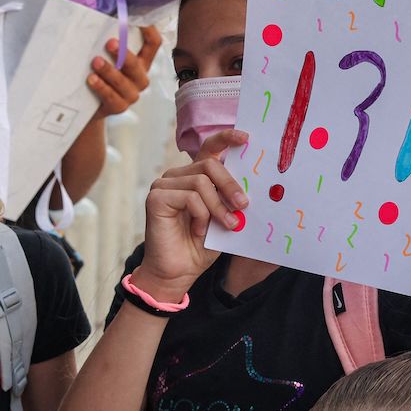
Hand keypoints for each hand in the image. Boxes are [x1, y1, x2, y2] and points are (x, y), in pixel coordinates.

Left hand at [88, 26, 159, 115]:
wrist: (88, 108)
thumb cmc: (98, 74)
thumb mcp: (105, 57)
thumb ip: (107, 40)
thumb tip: (99, 9)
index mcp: (141, 61)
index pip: (153, 43)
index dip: (149, 31)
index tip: (137, 18)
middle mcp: (140, 77)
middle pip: (137, 64)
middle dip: (123, 53)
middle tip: (109, 42)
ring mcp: (131, 94)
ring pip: (123, 81)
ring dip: (109, 70)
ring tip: (95, 61)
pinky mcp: (119, 107)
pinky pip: (111, 97)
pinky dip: (101, 87)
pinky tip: (91, 79)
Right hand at [136, 128, 249, 298]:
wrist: (178, 272)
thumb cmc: (201, 246)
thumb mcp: (224, 217)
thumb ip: (232, 198)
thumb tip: (255, 186)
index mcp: (193, 176)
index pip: (209, 149)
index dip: (226, 138)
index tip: (246, 139)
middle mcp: (177, 176)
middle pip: (209, 165)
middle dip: (231, 185)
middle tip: (244, 206)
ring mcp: (163, 185)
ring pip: (201, 182)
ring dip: (218, 207)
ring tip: (226, 225)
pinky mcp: (156, 198)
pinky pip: (190, 197)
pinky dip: (201, 215)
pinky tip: (199, 231)